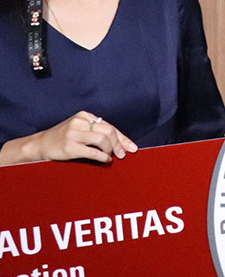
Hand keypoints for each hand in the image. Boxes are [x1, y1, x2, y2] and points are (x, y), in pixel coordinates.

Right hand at [1, 111, 136, 165]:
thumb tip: (120, 142)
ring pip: (102, 139)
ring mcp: (74, 134)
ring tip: (111, 156)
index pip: (109, 126)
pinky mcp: (70, 146)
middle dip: (119, 144)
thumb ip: (96, 131)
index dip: (122, 137)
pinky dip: (102, 156)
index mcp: (85, 116)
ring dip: (110, 150)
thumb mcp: (79, 128)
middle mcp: (80, 122)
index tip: (131, 147)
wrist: (40, 144)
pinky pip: (92, 151)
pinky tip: (106, 160)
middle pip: (108, 131)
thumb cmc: (64, 138)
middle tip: (123, 154)